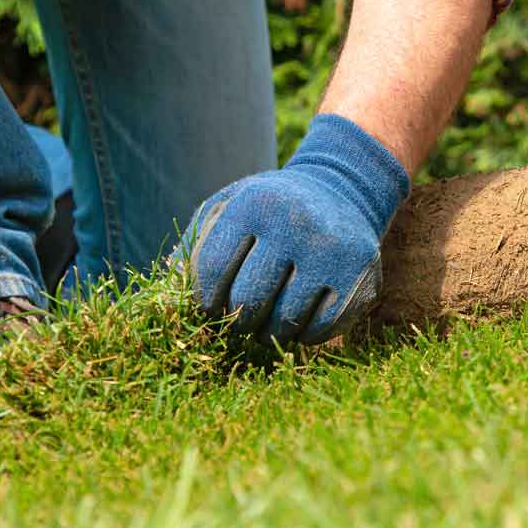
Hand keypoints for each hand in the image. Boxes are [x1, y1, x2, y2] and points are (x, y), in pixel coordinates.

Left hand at [181, 114, 409, 344]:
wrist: (343, 191)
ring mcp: (332, 253)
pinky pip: (319, 332)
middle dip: (237, 318)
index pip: (212, 270)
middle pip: (247, 302)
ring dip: (268, 332)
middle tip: (240, 316)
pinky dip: (302, 335)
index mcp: (255, 205)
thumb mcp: (228, 207)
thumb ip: (194, 246)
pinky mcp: (360, 278)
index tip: (208, 304)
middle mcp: (295, 225)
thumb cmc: (270, 209)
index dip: (203, 298)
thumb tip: (167, 300)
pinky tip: (299, 317)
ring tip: (267, 319)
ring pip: (283, 323)